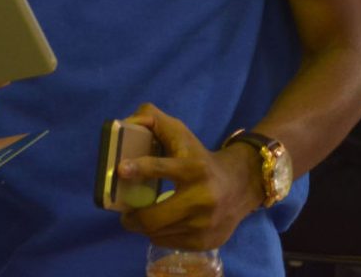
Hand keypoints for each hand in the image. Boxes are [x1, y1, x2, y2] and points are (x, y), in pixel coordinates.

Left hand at [117, 103, 262, 250]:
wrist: (239, 184)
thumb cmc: (198, 157)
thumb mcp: (179, 132)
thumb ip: (152, 118)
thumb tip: (126, 122)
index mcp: (193, 168)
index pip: (162, 168)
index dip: (140, 168)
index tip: (121, 170)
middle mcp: (202, 198)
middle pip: (153, 217)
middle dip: (132, 217)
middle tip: (125, 214)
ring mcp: (204, 224)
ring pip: (158, 233)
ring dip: (144, 226)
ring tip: (141, 217)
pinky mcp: (206, 242)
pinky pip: (169, 242)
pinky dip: (159, 235)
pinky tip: (162, 224)